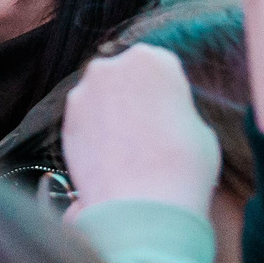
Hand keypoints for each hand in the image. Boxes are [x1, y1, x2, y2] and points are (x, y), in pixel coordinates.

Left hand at [64, 45, 221, 216]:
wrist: (142, 203)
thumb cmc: (184, 165)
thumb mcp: (198, 127)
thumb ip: (175, 108)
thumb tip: (163, 114)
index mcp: (154, 59)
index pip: (158, 67)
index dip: (163, 93)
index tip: (166, 111)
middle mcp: (112, 66)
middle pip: (123, 77)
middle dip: (130, 97)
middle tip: (143, 128)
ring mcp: (83, 91)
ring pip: (100, 97)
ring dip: (109, 113)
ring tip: (125, 147)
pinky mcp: (64, 120)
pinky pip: (84, 120)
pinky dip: (93, 133)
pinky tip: (106, 155)